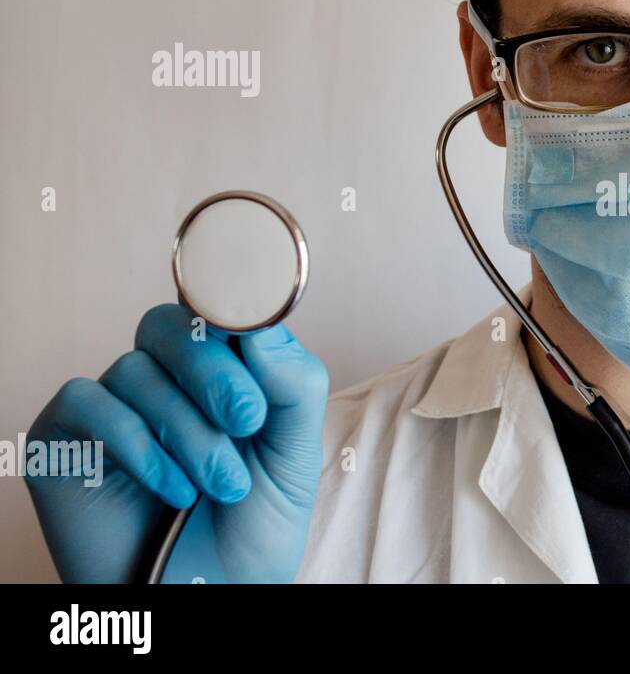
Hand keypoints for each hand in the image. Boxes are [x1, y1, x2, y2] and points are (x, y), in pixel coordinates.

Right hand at [25, 304, 328, 582]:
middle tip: (247, 421)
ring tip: (223, 486)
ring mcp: (112, 405)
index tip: (253, 331)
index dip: (229, 306)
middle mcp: (163, 379)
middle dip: (215, 372)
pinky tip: (174, 489)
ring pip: (136, 371)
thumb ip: (291, 383)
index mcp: (220, 368)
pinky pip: (89, 404)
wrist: (216, 593)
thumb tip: (258, 322)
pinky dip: (138, 445)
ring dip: (189, 432)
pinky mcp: (66, 438)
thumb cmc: (254, 523)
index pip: (213, 305)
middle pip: (169, 325)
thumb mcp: (295, 451)